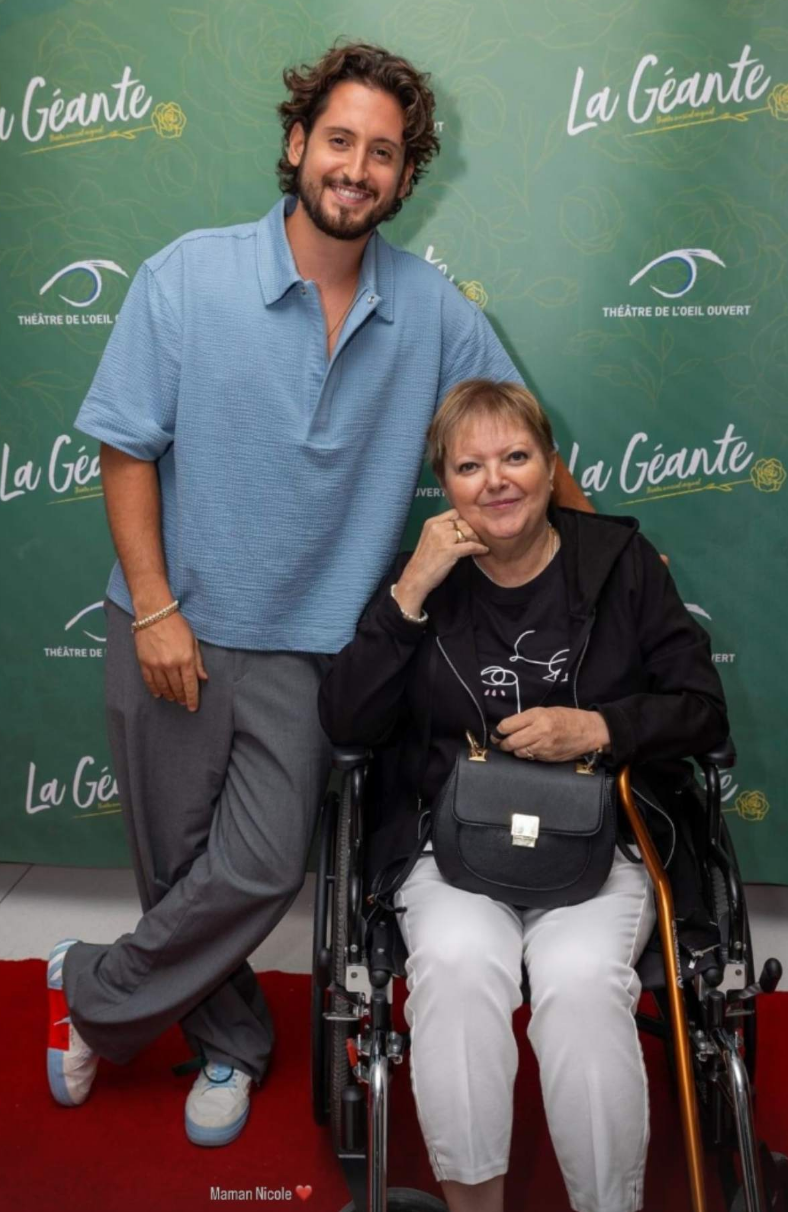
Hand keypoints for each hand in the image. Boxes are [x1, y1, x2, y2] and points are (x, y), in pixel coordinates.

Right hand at [134, 611, 207, 710]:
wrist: (154, 614)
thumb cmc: (177, 625)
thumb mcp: (193, 642)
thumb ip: (198, 662)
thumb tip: (203, 678)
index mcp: (186, 659)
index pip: (190, 685)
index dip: (192, 698)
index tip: (192, 707)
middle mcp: (171, 664)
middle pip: (177, 688)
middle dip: (181, 697)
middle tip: (183, 702)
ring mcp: (156, 665)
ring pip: (163, 687)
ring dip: (169, 695)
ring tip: (172, 698)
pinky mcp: (144, 663)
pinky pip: (149, 681)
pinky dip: (154, 690)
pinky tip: (158, 694)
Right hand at [394, 509, 487, 615]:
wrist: (416, 577)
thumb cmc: (423, 560)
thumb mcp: (429, 538)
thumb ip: (441, 530)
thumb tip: (461, 527)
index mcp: (431, 523)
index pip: (454, 513)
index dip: (462, 520)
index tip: (467, 528)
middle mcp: (437, 527)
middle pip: (463, 522)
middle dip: (471, 531)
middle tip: (476, 539)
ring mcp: (444, 538)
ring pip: (468, 532)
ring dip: (476, 539)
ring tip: (479, 545)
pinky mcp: (450, 551)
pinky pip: (471, 546)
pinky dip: (479, 548)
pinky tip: (484, 550)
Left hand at [493, 707, 609, 761]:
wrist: (589, 731)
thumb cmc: (568, 718)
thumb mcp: (546, 711)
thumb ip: (527, 719)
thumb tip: (508, 727)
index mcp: (538, 716)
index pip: (508, 725)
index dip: (499, 730)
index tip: (497, 732)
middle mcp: (540, 731)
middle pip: (511, 742)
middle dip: (503, 743)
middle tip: (500, 742)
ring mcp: (544, 747)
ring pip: (519, 752)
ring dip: (514, 750)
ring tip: (515, 746)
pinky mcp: (548, 757)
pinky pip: (530, 757)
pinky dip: (527, 754)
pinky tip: (529, 749)